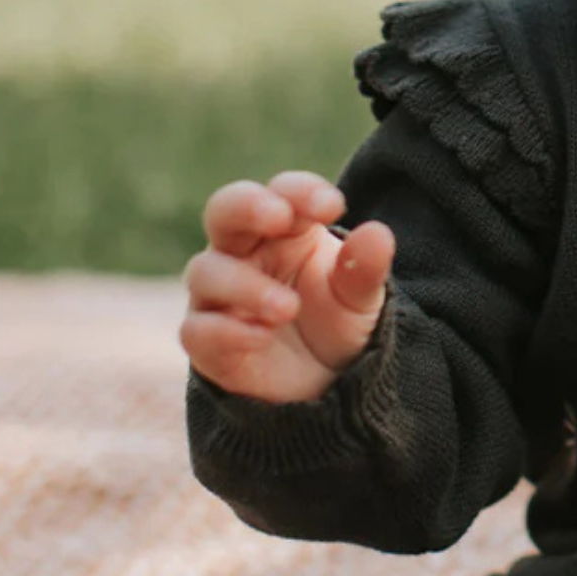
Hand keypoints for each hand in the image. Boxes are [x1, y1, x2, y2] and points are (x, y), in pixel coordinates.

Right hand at [180, 171, 394, 403]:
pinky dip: (226, 331)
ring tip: (288, 307)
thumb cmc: (337, 321)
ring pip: (207, 272)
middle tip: (278, 217)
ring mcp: (219, 296)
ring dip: (245, 285)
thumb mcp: (361, 297)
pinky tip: (261, 337)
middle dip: (247, 206)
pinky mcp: (208, 343)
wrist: (325, 383)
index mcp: (285, 229)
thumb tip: (378, 234)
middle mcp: (243, 253)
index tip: (333, 206)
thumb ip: (365, 268)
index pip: (284, 193)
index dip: (302, 192)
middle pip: (224, 211)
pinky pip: (199, 330)